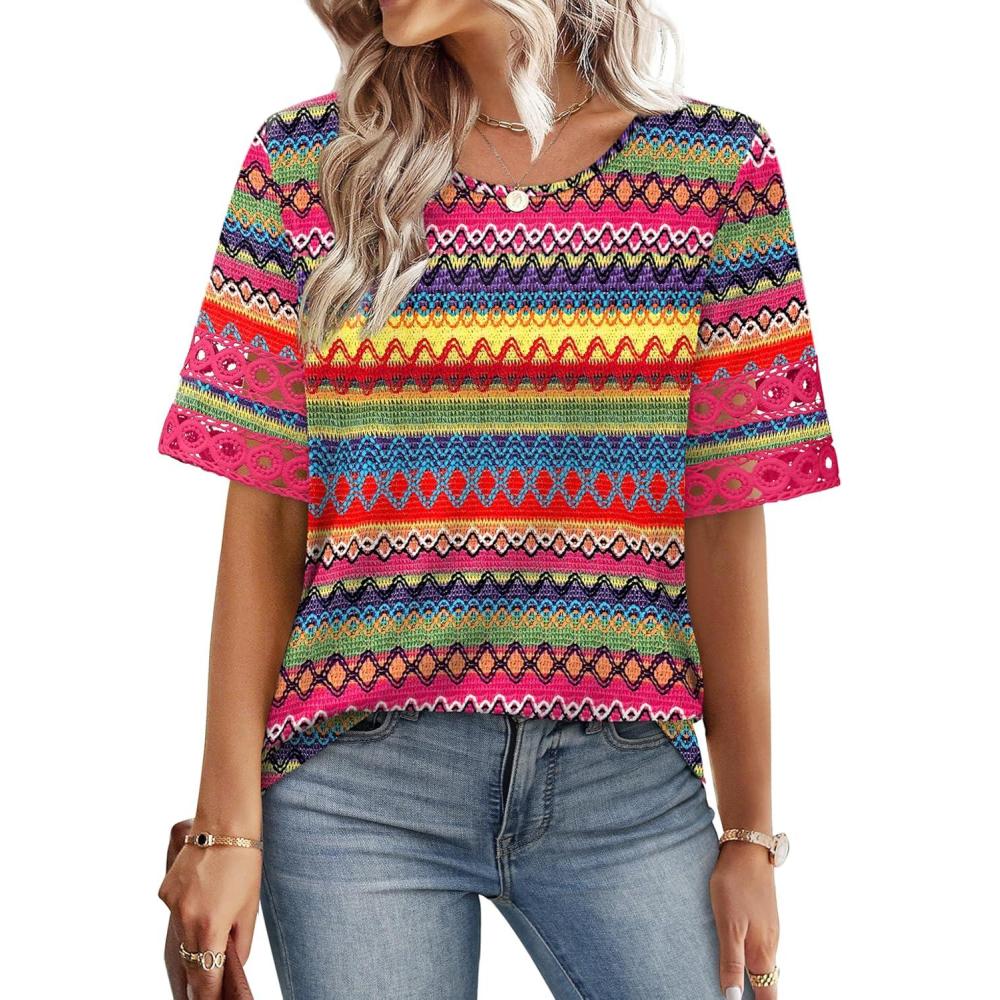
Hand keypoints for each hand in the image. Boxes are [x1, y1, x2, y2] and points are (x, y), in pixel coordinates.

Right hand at [158, 835, 261, 999]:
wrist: (225, 824)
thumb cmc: (245, 864)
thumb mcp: (250, 908)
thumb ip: (240, 942)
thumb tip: (231, 964)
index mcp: (210, 928)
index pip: (205, 977)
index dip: (209, 996)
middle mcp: (185, 920)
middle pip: (189, 961)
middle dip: (197, 976)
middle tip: (203, 989)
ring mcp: (171, 906)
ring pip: (180, 936)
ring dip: (193, 942)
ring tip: (206, 938)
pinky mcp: (165, 891)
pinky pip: (175, 913)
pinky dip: (187, 914)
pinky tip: (201, 898)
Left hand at [710, 840, 779, 998]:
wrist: (747, 850)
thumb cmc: (734, 886)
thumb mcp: (728, 925)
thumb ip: (732, 961)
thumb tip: (733, 998)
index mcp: (762, 951)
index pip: (768, 994)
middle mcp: (770, 943)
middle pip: (769, 982)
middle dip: (761, 996)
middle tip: (741, 998)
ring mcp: (769, 928)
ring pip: (767, 964)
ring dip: (758, 980)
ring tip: (747, 988)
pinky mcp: (764, 916)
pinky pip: (763, 947)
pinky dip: (756, 960)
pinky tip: (746, 958)